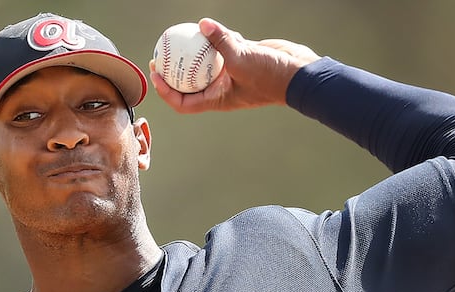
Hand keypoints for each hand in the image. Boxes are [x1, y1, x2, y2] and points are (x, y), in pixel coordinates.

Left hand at [149, 18, 320, 113]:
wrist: (298, 73)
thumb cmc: (270, 76)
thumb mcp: (242, 59)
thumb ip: (221, 42)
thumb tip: (203, 24)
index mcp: (217, 99)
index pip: (184, 102)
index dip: (166, 92)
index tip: (156, 76)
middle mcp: (221, 88)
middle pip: (189, 83)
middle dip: (172, 71)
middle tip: (159, 56)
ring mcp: (231, 74)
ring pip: (205, 63)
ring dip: (194, 52)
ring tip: (178, 38)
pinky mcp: (241, 59)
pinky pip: (222, 48)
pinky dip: (217, 39)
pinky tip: (209, 26)